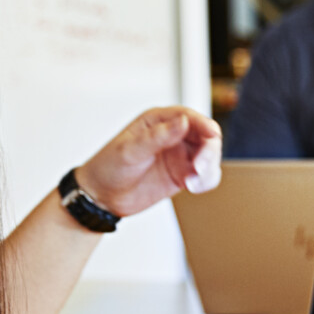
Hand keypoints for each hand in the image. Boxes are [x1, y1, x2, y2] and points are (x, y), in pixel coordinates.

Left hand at [74, 107, 221, 217]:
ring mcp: (179, 155)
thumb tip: (184, 121)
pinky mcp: (182, 174)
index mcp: (158, 121)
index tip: (212, 134)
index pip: (189, 117)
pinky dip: (206, 181)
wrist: (101, 196)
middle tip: (199, 168)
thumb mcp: (130, 150)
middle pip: (205, 136)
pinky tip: (192, 187)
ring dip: (208, 168)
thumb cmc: (108, 167)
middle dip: (208, 151)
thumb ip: (158, 137)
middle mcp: (173, 135)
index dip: (204, 124)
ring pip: (209, 156)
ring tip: (192, 183)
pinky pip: (205, 175)